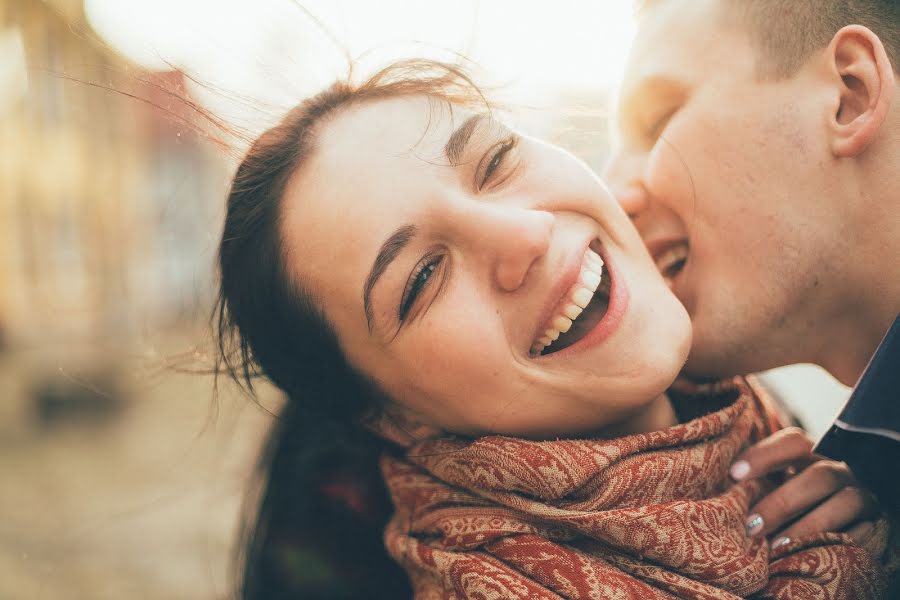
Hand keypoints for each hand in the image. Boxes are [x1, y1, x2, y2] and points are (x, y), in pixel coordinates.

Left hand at [730, 427, 879, 547]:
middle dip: (783, 502)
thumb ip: (757, 485)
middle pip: (819, 476)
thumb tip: (721, 490)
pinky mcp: (876, 527)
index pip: (795, 441)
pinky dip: (833, 543)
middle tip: (752, 526)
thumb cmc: (795, 508)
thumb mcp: (777, 489)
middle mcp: (840, 472)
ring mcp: (862, 497)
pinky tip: (808, 554)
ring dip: (808, 525)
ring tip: (777, 546)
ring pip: (845, 501)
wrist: (841, 530)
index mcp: (812, 457)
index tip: (734, 475)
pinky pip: (862, 533)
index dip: (764, 455)